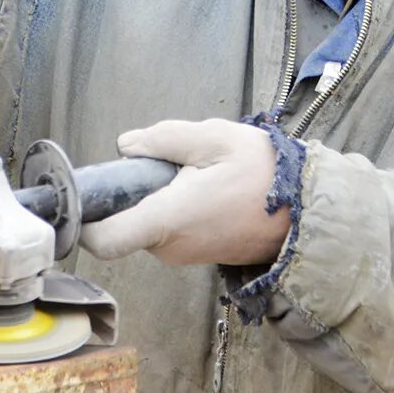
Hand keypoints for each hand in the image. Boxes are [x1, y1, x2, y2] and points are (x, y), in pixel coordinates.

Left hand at [78, 119, 292, 266]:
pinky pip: (168, 227)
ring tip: (200, 171)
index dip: (84, 220)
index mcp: (168, 220)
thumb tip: (126, 146)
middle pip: (125, 220)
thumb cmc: (265, 174)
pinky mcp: (196, 253)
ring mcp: (184, 254)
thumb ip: (164, 139)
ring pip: (148, 221)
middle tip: (171, 162)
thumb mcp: (215, 138)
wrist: (309, 212)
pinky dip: (175, 205)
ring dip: (159, 195)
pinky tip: (208, 186)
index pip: (104, 240)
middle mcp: (170, 247)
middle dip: (135, 189)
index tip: (86, 193)